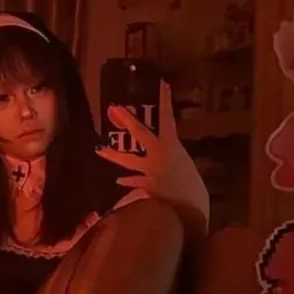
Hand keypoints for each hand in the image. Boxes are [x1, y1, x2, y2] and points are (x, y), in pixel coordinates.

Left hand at [97, 81, 208, 232]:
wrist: (190, 210)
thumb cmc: (194, 186)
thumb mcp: (186, 165)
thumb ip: (174, 158)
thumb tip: (165, 158)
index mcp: (172, 146)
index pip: (168, 118)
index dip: (164, 101)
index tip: (161, 84)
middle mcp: (157, 155)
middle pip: (139, 134)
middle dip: (127, 121)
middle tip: (114, 109)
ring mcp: (148, 171)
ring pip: (127, 161)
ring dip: (113, 155)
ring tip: (99, 150)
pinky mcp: (144, 186)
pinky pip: (134, 182)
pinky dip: (128, 181)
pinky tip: (119, 180)